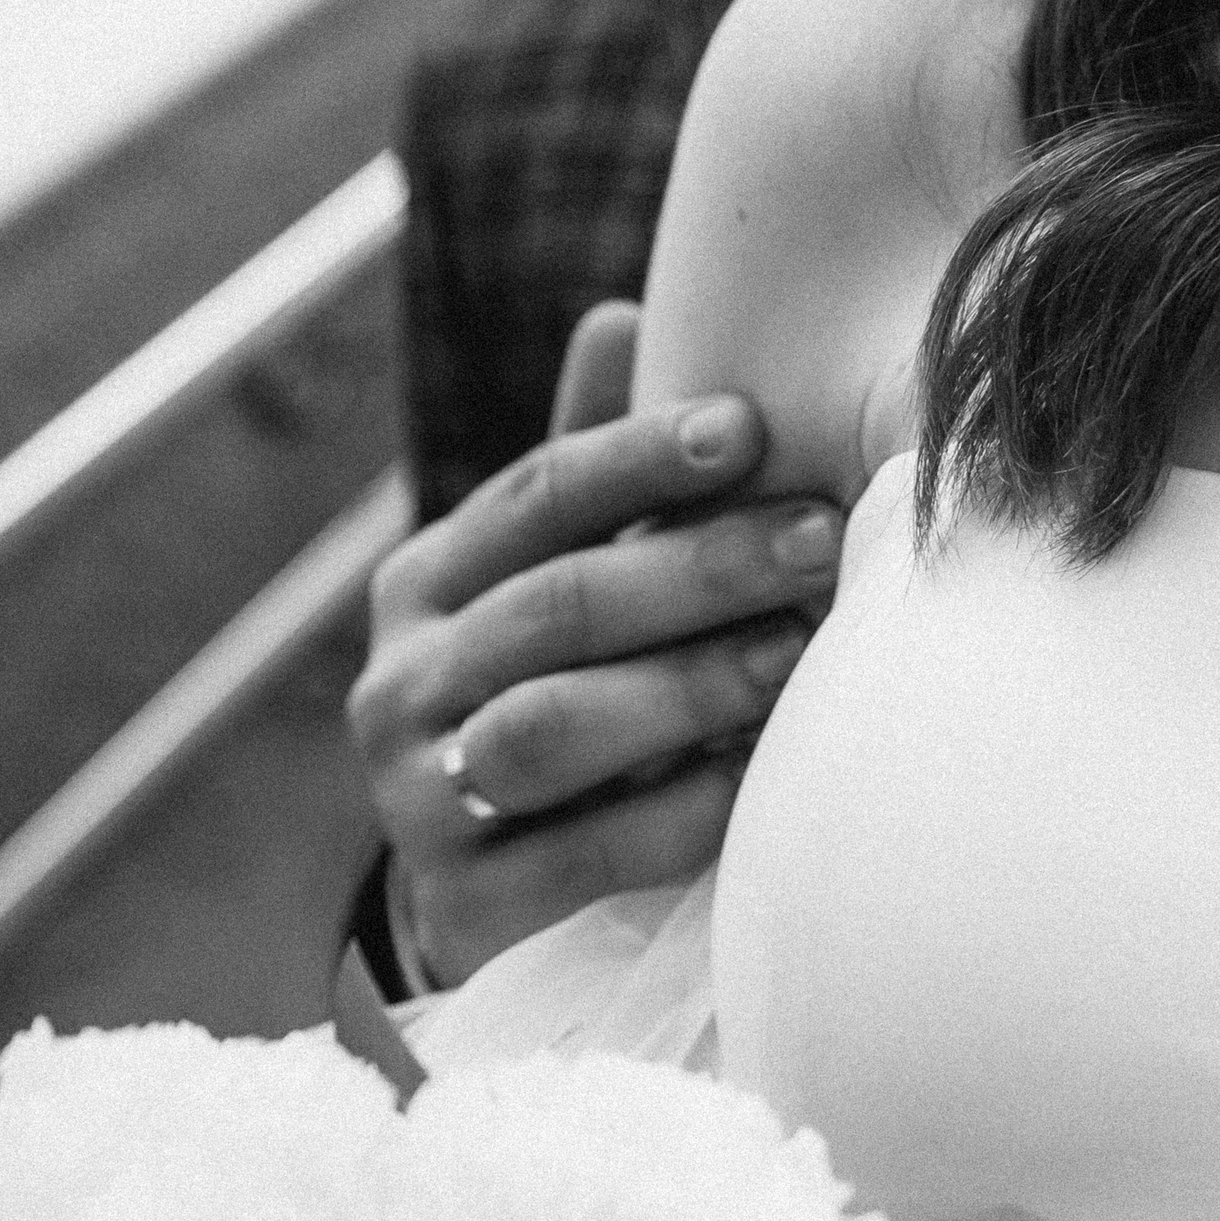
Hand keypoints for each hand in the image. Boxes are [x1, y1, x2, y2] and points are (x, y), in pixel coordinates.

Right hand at [348, 302, 842, 986]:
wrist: (480, 896)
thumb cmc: (546, 698)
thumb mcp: (550, 584)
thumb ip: (586, 474)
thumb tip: (621, 315)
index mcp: (421, 585)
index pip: (532, 496)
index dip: (639, 457)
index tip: (749, 428)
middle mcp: (398, 683)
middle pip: (556, 607)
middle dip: (697, 569)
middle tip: (821, 541)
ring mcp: (417, 798)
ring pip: (553, 726)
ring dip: (687, 685)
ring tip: (797, 655)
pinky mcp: (462, 905)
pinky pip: (583, 852)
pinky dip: (681, 810)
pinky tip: (764, 776)